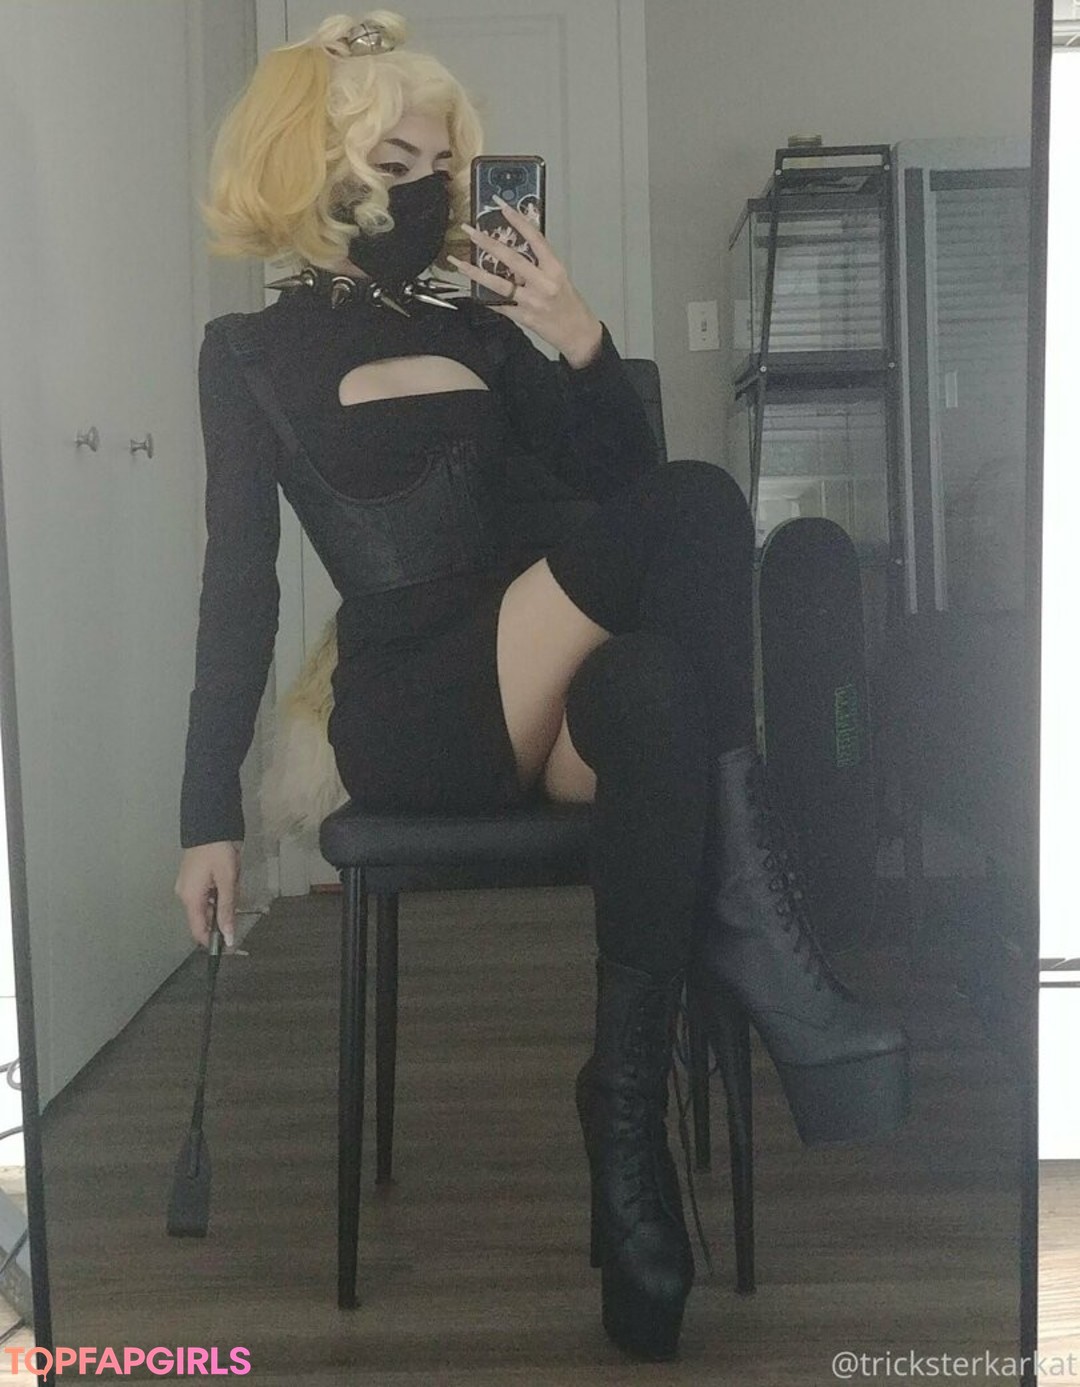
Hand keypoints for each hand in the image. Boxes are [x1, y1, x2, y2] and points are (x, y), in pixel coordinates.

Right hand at [175, 841, 240, 947]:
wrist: (211, 823)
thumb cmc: (219, 850)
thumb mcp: (227, 881)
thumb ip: (227, 910)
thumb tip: (228, 936)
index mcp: (190, 897)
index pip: (198, 930)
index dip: (212, 940)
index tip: (230, 943)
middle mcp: (185, 894)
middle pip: (205, 916)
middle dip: (223, 912)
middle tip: (236, 891)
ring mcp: (188, 885)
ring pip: (208, 904)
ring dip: (223, 898)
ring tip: (232, 877)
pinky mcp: (193, 877)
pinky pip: (208, 892)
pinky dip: (220, 890)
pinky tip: (228, 875)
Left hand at [448, 196, 603, 367]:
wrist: (579, 334)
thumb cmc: (570, 304)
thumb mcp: (560, 278)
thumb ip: (540, 265)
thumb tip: (517, 251)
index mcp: (554, 269)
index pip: (535, 239)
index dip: (518, 221)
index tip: (503, 207)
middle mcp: (543, 283)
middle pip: (511, 259)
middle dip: (488, 243)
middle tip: (470, 231)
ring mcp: (532, 301)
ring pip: (499, 284)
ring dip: (476, 272)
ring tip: (459, 263)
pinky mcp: (524, 317)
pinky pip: (501, 305)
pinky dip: (486, 298)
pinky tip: (473, 291)